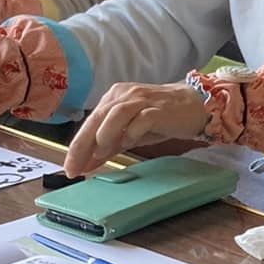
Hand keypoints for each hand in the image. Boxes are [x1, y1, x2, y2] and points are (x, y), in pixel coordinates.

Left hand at [63, 81, 208, 177]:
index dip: (76, 146)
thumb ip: (109, 147)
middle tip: (75, 167)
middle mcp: (124, 95)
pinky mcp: (158, 109)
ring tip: (102, 154)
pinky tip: (129, 143)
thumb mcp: (130, 134)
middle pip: (97, 118)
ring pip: (116, 115)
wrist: (193, 105)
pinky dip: (131, 132)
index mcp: (114, 98)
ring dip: (105, 136)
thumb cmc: (160, 118)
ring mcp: (142, 100)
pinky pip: (141, 119)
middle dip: (82, 145)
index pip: (89, 123)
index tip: (70, 168)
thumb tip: (87, 164)